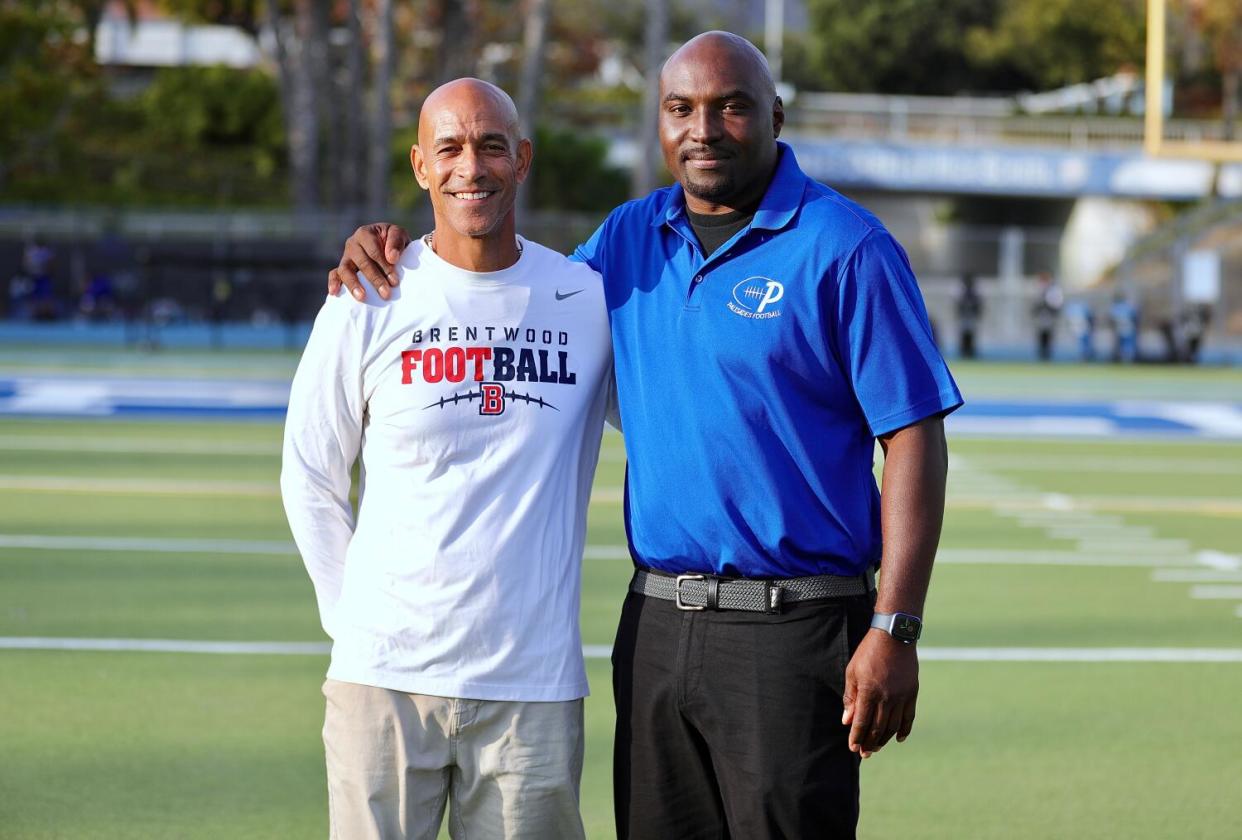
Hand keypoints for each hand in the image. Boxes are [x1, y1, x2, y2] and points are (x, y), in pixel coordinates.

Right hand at [327, 223, 411, 300]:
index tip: (395, 281)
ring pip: (345, 270)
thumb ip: (396, 242)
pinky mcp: (342, 269)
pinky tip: (334, 293)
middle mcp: (352, 244)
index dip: (384, 266)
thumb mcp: (399, 235)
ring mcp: (346, 257)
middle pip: (362, 262)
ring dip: (354, 284)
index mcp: (365, 233)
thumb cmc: (394, 242)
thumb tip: (392, 258)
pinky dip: (333, 282)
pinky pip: (334, 274)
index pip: (374, 251)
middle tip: (386, 294)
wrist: (390, 249)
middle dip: (375, 279)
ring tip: (362, 297)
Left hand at [841, 629, 918, 757]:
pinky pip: (909, 718)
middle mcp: (887, 697)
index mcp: (869, 691)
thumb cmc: (868, 653)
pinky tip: (897, 739)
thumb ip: (850, 698)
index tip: (853, 748)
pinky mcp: (912, 693)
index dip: (857, 737)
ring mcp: (901, 696)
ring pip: (893, 726)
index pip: (862, 722)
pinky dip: (904, 730)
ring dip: (884, 739)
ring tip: (877, 747)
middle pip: (877, 728)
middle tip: (864, 753)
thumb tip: (847, 720)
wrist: (893, 636)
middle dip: (869, 742)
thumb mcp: (852, 672)